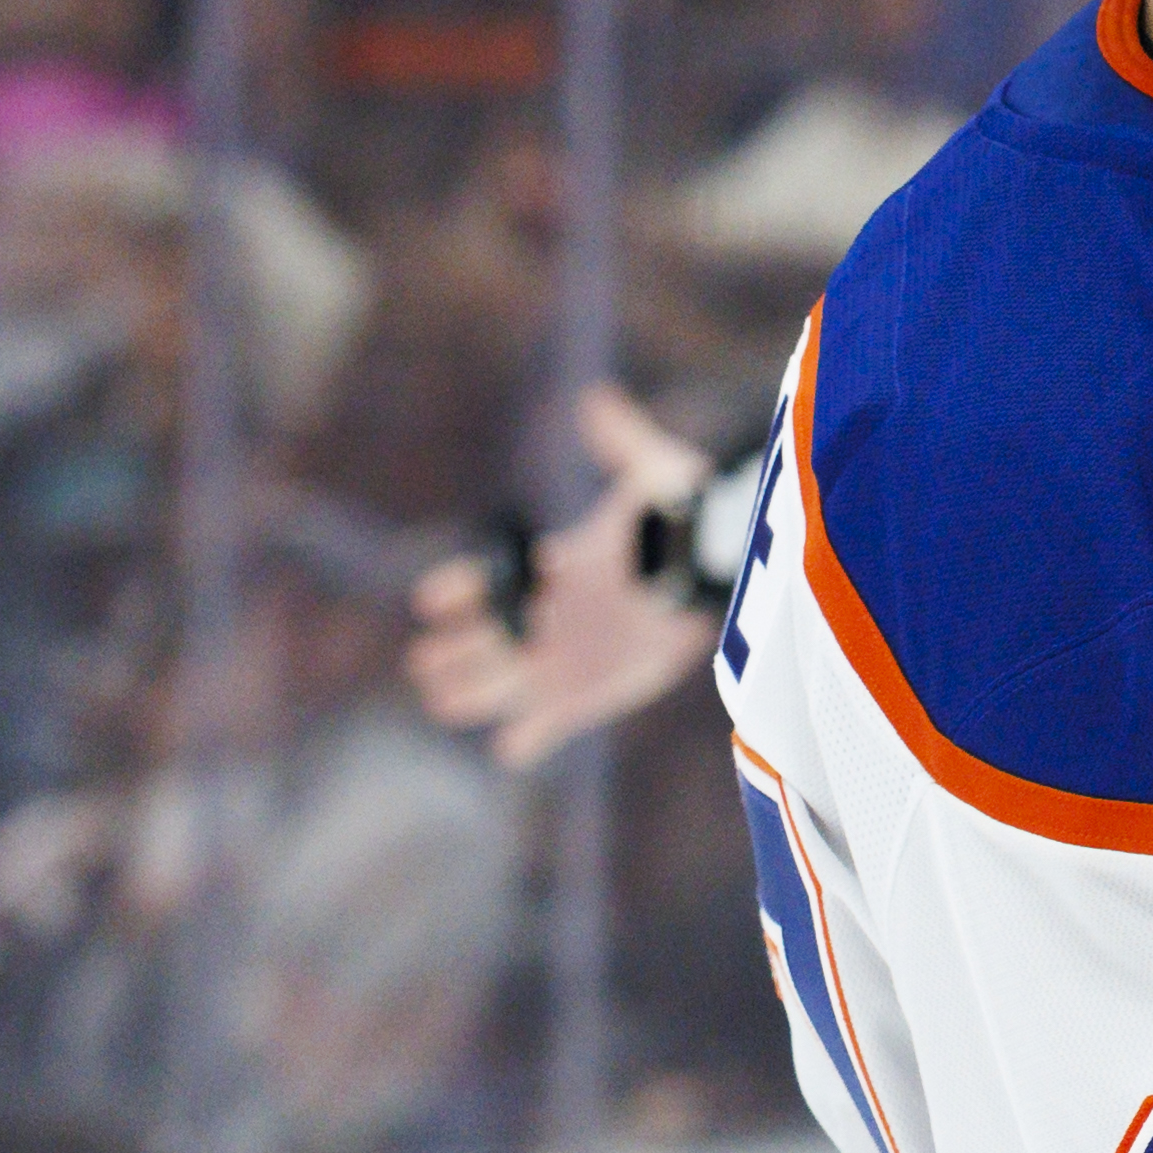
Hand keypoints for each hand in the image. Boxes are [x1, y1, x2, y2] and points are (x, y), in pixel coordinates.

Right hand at [406, 383, 723, 767]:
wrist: (724, 573)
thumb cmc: (687, 523)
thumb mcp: (654, 477)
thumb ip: (621, 442)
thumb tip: (596, 403)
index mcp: (553, 568)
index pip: (487, 583)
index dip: (458, 592)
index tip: (432, 597)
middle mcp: (550, 617)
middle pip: (480, 643)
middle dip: (452, 652)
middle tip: (428, 661)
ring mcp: (569, 658)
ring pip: (500, 686)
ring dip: (471, 693)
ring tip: (444, 699)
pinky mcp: (597, 694)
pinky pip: (554, 725)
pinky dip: (532, 739)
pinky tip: (511, 749)